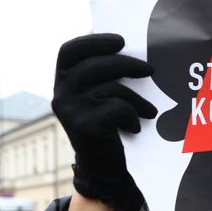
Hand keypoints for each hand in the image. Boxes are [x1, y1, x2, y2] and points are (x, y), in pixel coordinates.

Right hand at [53, 33, 156, 210]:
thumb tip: (129, 51)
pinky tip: (135, 128)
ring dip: (138, 98)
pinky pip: (117, 108)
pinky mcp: (84, 126)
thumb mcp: (99, 99)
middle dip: (128, 64)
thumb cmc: (108, 129)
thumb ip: (102, 78)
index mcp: (61, 82)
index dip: (94, 41)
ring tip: (150, 110)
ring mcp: (70, 110)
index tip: (121, 41)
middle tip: (151, 70)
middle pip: (96, 65)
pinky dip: (133, 116)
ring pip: (111, 88)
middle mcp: (61, 94)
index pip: (69, 51)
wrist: (103, 169)